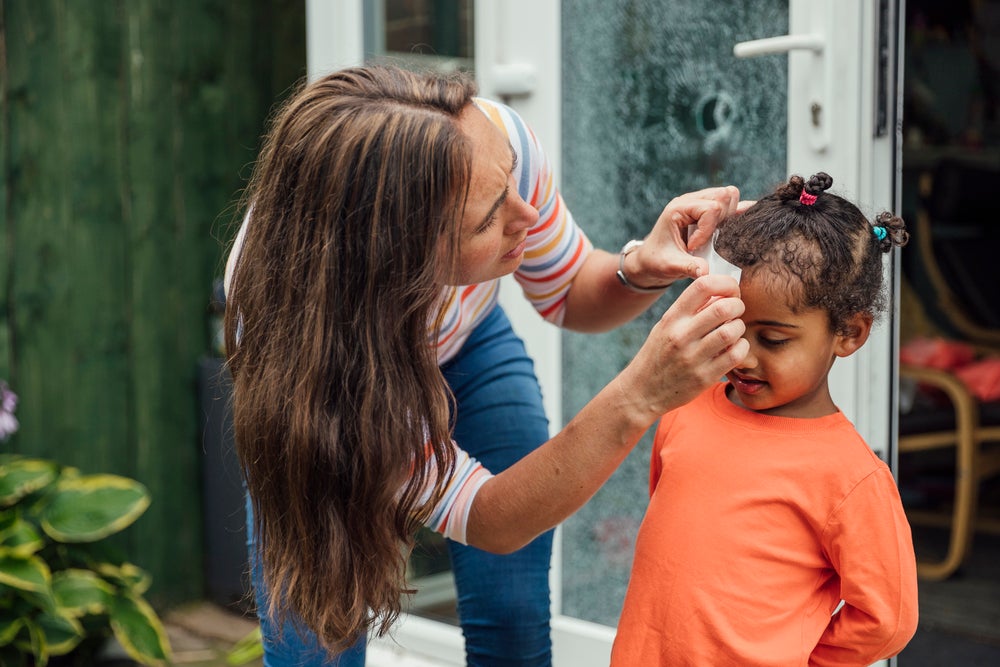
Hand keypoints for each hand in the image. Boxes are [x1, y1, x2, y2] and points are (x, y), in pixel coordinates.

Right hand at [617, 274, 748, 417]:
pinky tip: (734, 348)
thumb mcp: (665, 327)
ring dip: (739, 327)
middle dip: (738, 305)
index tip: (731, 290)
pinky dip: (741, 347)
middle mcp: (681, 335)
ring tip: (734, 331)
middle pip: (723, 308)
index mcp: (672, 318)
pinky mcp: (704, 377)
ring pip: (732, 331)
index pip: (702, 286)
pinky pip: (735, 355)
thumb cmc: (658, 355)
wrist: (641, 391)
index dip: (725, 283)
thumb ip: (690, 311)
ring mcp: (692, 357)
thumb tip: (722, 293)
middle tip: (737, 311)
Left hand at [623, 186, 743, 286]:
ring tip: (715, 236)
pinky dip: (733, 217)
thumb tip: (705, 272)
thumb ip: (688, 267)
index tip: (693, 248)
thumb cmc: (657, 261)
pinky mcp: (708, 211)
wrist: (651, 260)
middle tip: (710, 239)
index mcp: (678, 208)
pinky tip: (729, 232)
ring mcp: (699, 203)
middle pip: (724, 195)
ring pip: (729, 196)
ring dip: (728, 217)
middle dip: (723, 219)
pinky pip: (730, 205)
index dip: (708, 230)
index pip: (710, 208)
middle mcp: (690, 200)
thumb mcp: (670, 266)